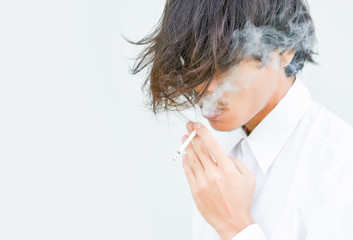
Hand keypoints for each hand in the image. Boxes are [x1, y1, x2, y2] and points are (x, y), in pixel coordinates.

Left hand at [182, 121, 255, 239]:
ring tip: (184, 137)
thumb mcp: (248, 177)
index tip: (197, 124)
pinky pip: (187, 172)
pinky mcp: (195, 190)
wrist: (233, 222)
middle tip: (189, 126)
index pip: (212, 145)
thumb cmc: (241, 200)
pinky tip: (185, 154)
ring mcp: (202, 183)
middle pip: (199, 149)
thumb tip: (221, 153)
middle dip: (193, 134)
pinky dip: (185, 161)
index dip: (203, 132)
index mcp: (227, 169)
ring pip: (192, 159)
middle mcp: (213, 174)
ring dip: (187, 146)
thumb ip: (235, 162)